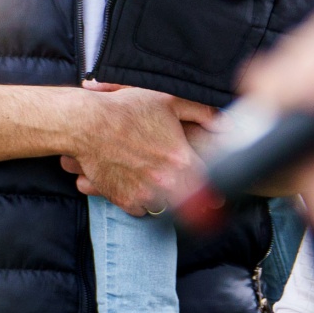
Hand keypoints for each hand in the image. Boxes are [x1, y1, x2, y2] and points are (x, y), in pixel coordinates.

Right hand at [58, 81, 214, 213]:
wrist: (87, 125)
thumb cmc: (127, 110)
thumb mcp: (168, 101)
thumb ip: (201, 112)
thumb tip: (226, 123)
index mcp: (180, 159)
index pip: (210, 184)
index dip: (217, 190)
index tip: (220, 197)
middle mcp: (165, 182)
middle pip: (190, 203)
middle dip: (194, 201)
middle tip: (198, 203)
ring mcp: (144, 194)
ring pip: (165, 207)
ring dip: (166, 200)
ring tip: (164, 190)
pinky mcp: (124, 200)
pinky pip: (141, 210)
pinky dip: (143, 203)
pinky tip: (141, 189)